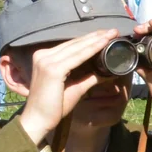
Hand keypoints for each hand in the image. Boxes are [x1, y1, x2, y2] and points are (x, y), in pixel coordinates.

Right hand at [16, 27, 121, 146]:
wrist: (38, 120)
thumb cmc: (54, 106)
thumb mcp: (75, 88)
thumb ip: (89, 78)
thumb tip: (107, 72)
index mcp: (44, 58)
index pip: (71, 45)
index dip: (90, 39)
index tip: (106, 34)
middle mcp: (43, 56)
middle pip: (74, 43)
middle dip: (96, 36)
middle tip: (113, 30)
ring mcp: (46, 61)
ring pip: (77, 47)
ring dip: (96, 40)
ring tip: (112, 34)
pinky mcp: (52, 69)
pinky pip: (77, 57)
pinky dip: (92, 49)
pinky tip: (104, 44)